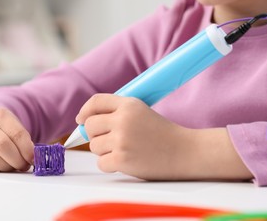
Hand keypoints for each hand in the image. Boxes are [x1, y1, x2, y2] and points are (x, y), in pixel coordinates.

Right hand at [0, 108, 33, 171]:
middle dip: (17, 160)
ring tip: (14, 166)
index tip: (33, 159)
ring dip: (6, 166)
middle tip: (24, 165)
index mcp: (0, 115)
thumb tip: (32, 157)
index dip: (27, 150)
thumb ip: (25, 141)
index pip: (16, 134)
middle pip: (2, 145)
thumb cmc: (5, 129)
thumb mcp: (17, 127)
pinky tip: (2, 166)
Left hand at [77, 94, 252, 180]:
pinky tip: (126, 161)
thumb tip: (84, 122)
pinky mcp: (122, 159)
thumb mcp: (142, 112)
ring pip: (94, 145)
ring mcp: (122, 140)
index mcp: (129, 104)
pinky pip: (101, 162)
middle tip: (109, 140)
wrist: (186, 152)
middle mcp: (123, 119)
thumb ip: (117, 113)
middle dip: (95, 134)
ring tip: (125, 150)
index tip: (81, 119)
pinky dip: (110, 164)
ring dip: (105, 150)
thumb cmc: (163, 134)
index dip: (85, 111)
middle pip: (90, 125)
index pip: (96, 102)